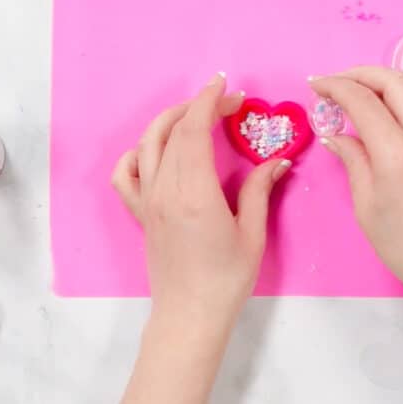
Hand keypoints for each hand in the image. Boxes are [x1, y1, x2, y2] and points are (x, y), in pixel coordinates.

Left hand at [112, 73, 291, 336]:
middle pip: (173, 130)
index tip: (228, 88)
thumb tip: (276, 160)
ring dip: (170, 119)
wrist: (190, 315)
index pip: (195, 130)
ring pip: (148, 144)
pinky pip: (126, 173)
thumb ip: (260, 190)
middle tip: (227, 103)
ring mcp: (148, 201)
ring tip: (195, 114)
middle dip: (199, 106)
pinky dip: (138, 152)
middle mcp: (165, 191)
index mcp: (195, 193)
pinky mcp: (141, 213)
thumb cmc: (226, 280)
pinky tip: (157, 150)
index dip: (210, 101)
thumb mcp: (252, 234)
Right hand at [309, 67, 402, 297]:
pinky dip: (391, 103)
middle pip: (393, 81)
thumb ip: (352, 161)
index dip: (335, 86)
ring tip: (349, 99)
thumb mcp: (366, 205)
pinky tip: (372, 119)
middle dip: (359, 73)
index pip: (363, 101)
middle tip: (333, 84)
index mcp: (397, 154)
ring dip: (377, 86)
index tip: (315, 86)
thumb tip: (336, 135)